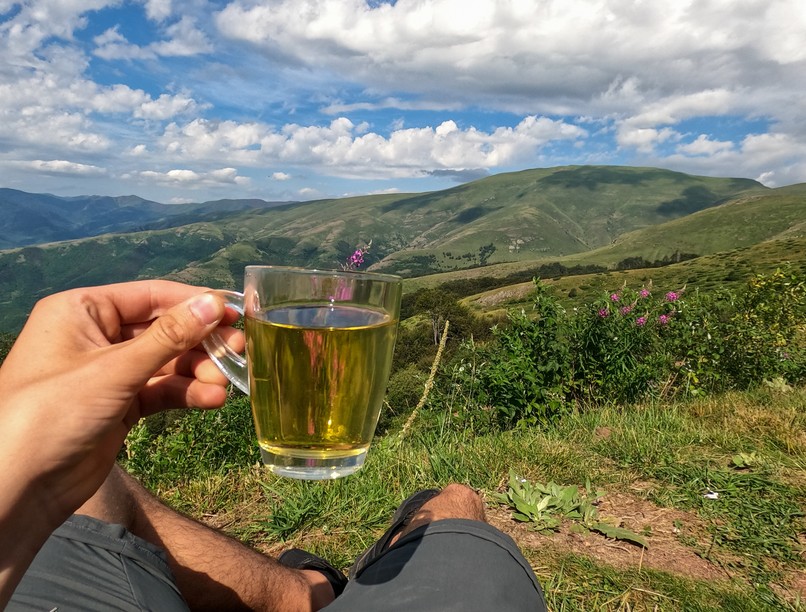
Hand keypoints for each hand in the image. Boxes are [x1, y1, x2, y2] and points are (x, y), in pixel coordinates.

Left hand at [0, 280, 240, 522]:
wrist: (17, 488)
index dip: (194, 303)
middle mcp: (95, 336)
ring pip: (166, 362)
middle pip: (163, 329)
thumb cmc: (52, 414)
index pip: (150, 296)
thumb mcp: (115, 370)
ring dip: (197, 372)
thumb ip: (169, 336)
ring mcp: (108, 373)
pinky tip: (212, 400)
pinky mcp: (119, 405)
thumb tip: (215, 303)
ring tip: (224, 384)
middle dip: (200, 343)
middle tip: (238, 351)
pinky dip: (185, 394)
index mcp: (82, 311)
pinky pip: (160, 391)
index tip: (235, 313)